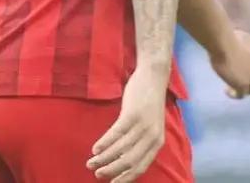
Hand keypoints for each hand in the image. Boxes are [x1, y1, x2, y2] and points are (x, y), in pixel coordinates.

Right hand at [87, 65, 168, 180]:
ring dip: (103, 159)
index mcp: (158, 142)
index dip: (125, 178)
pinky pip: (115, 134)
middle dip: (111, 171)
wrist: (153, 77)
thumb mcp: (151, 126)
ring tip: (91, 162)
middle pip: (129, 162)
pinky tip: (95, 149)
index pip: (141, 167)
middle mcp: (152, 136)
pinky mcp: (133, 114)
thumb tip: (122, 163)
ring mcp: (143, 125)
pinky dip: (104, 143)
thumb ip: (141, 143)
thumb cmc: (148, 103)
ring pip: (120, 149)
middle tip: (97, 174)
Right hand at [210, 30, 249, 99]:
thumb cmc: (232, 37)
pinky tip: (226, 90)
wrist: (225, 44)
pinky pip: (240, 95)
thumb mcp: (246, 40)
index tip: (248, 72)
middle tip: (240, 81)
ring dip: (242, 89)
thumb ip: (249, 49)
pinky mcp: (243, 86)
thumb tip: (243, 49)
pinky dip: (234, 94)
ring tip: (231, 86)